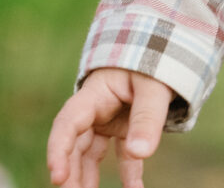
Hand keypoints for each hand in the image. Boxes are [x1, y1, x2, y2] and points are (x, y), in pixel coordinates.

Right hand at [47, 68, 175, 187]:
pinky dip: (128, 175)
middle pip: (75, 144)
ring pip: (91, 154)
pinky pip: (122, 156)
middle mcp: (95, 110)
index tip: (57, 176)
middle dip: (70, 172)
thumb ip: (147, 118)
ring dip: (89, 178)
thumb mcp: (153, 86)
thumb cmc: (155, 59)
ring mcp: (108, 120)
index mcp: (94, 94)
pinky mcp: (124, 129)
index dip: (58, 149)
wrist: (166, 47)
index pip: (68, 123)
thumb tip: (140, 153)